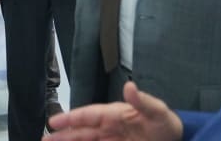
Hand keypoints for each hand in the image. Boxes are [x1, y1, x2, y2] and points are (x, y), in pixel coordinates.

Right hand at [45, 81, 182, 140]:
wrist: (176, 140)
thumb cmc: (165, 123)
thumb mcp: (158, 112)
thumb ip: (143, 102)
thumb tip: (129, 86)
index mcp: (114, 114)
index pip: (88, 116)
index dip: (70, 118)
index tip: (53, 122)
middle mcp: (108, 127)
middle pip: (81, 131)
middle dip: (63, 135)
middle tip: (44, 139)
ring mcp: (111, 140)